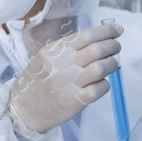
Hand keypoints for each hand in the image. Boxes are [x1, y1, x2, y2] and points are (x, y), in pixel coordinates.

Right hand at [7, 21, 121, 134]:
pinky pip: (101, 88)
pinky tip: (100, 84)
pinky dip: (105, 84)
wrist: (24, 110)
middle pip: (98, 49)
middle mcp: (62, 65)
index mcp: (54, 51)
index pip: (86, 35)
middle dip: (113, 46)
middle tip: (116, 48)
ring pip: (103, 67)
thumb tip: (99, 39)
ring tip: (111, 65)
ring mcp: (69, 83)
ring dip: (112, 64)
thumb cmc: (37, 82)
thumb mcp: (45, 59)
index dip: (107, 31)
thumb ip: (68, 49)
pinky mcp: (77, 100)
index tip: (117, 30)